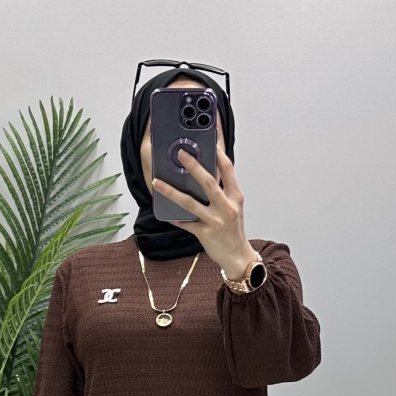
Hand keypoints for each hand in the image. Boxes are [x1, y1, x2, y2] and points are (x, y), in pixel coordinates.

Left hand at [151, 144, 252, 279]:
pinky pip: (186, 224)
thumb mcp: (234, 207)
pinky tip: (166, 214)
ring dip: (171, 192)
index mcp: (236, 196)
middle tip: (180, 153)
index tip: (210, 137)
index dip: (219, 152)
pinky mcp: (205, 234)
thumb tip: (204, 173)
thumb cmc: (234, 230)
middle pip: (208, 182)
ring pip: (190, 203)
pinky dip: (176, 218)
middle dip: (193, 166)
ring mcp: (216, 221)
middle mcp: (227, 207)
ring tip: (157, 182)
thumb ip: (223, 191)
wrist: (239, 257)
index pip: (228, 169)